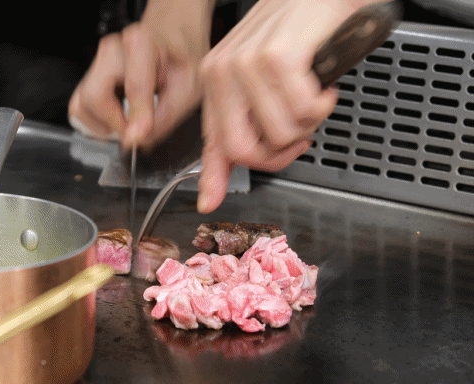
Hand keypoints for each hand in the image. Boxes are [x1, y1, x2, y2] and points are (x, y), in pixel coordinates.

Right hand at [68, 0, 216, 150]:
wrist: (170, 41)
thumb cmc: (180, 61)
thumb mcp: (188, 88)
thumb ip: (165, 116)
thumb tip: (139, 139)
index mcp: (141, 44)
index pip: (134, 87)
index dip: (137, 118)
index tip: (138, 139)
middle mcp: (113, 49)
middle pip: (95, 97)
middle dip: (115, 123)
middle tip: (135, 131)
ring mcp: (97, 62)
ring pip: (82, 105)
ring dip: (104, 124)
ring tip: (129, 121)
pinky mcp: (88, 77)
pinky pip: (79, 108)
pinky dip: (96, 122)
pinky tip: (117, 118)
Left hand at [197, 0, 387, 212]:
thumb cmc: (293, 32)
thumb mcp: (259, 79)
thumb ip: (242, 126)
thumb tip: (223, 182)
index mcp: (215, 81)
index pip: (213, 141)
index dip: (212, 177)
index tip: (208, 202)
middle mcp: (223, 73)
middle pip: (243, 149)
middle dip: (279, 155)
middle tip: (298, 137)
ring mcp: (247, 64)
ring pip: (281, 133)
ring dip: (308, 125)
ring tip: (312, 98)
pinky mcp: (278, 57)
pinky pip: (305, 111)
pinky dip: (323, 105)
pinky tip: (322, 84)